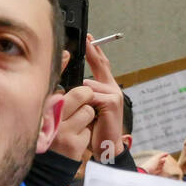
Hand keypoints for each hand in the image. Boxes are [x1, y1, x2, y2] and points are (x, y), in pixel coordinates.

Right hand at [48, 85, 94, 162]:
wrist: (44, 171)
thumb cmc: (44, 141)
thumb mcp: (42, 122)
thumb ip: (51, 107)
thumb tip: (64, 90)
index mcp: (43, 111)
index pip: (62, 91)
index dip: (74, 91)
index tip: (76, 95)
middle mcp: (52, 119)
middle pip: (79, 94)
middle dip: (87, 94)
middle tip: (88, 97)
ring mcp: (64, 132)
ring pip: (88, 111)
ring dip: (87, 116)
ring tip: (78, 124)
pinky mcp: (75, 144)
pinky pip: (88, 130)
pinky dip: (84, 134)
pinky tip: (76, 140)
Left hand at [83, 34, 125, 164]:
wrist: (107, 147)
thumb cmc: (95, 129)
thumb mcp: (88, 108)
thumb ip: (84, 94)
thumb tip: (72, 83)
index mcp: (107, 88)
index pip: (101, 64)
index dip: (95, 50)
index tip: (89, 38)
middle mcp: (113, 88)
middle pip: (101, 65)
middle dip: (92, 52)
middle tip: (86, 39)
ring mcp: (114, 94)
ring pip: (88, 85)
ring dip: (80, 97)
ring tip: (84, 111)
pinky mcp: (111, 102)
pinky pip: (91, 95)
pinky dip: (85, 104)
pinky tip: (89, 114)